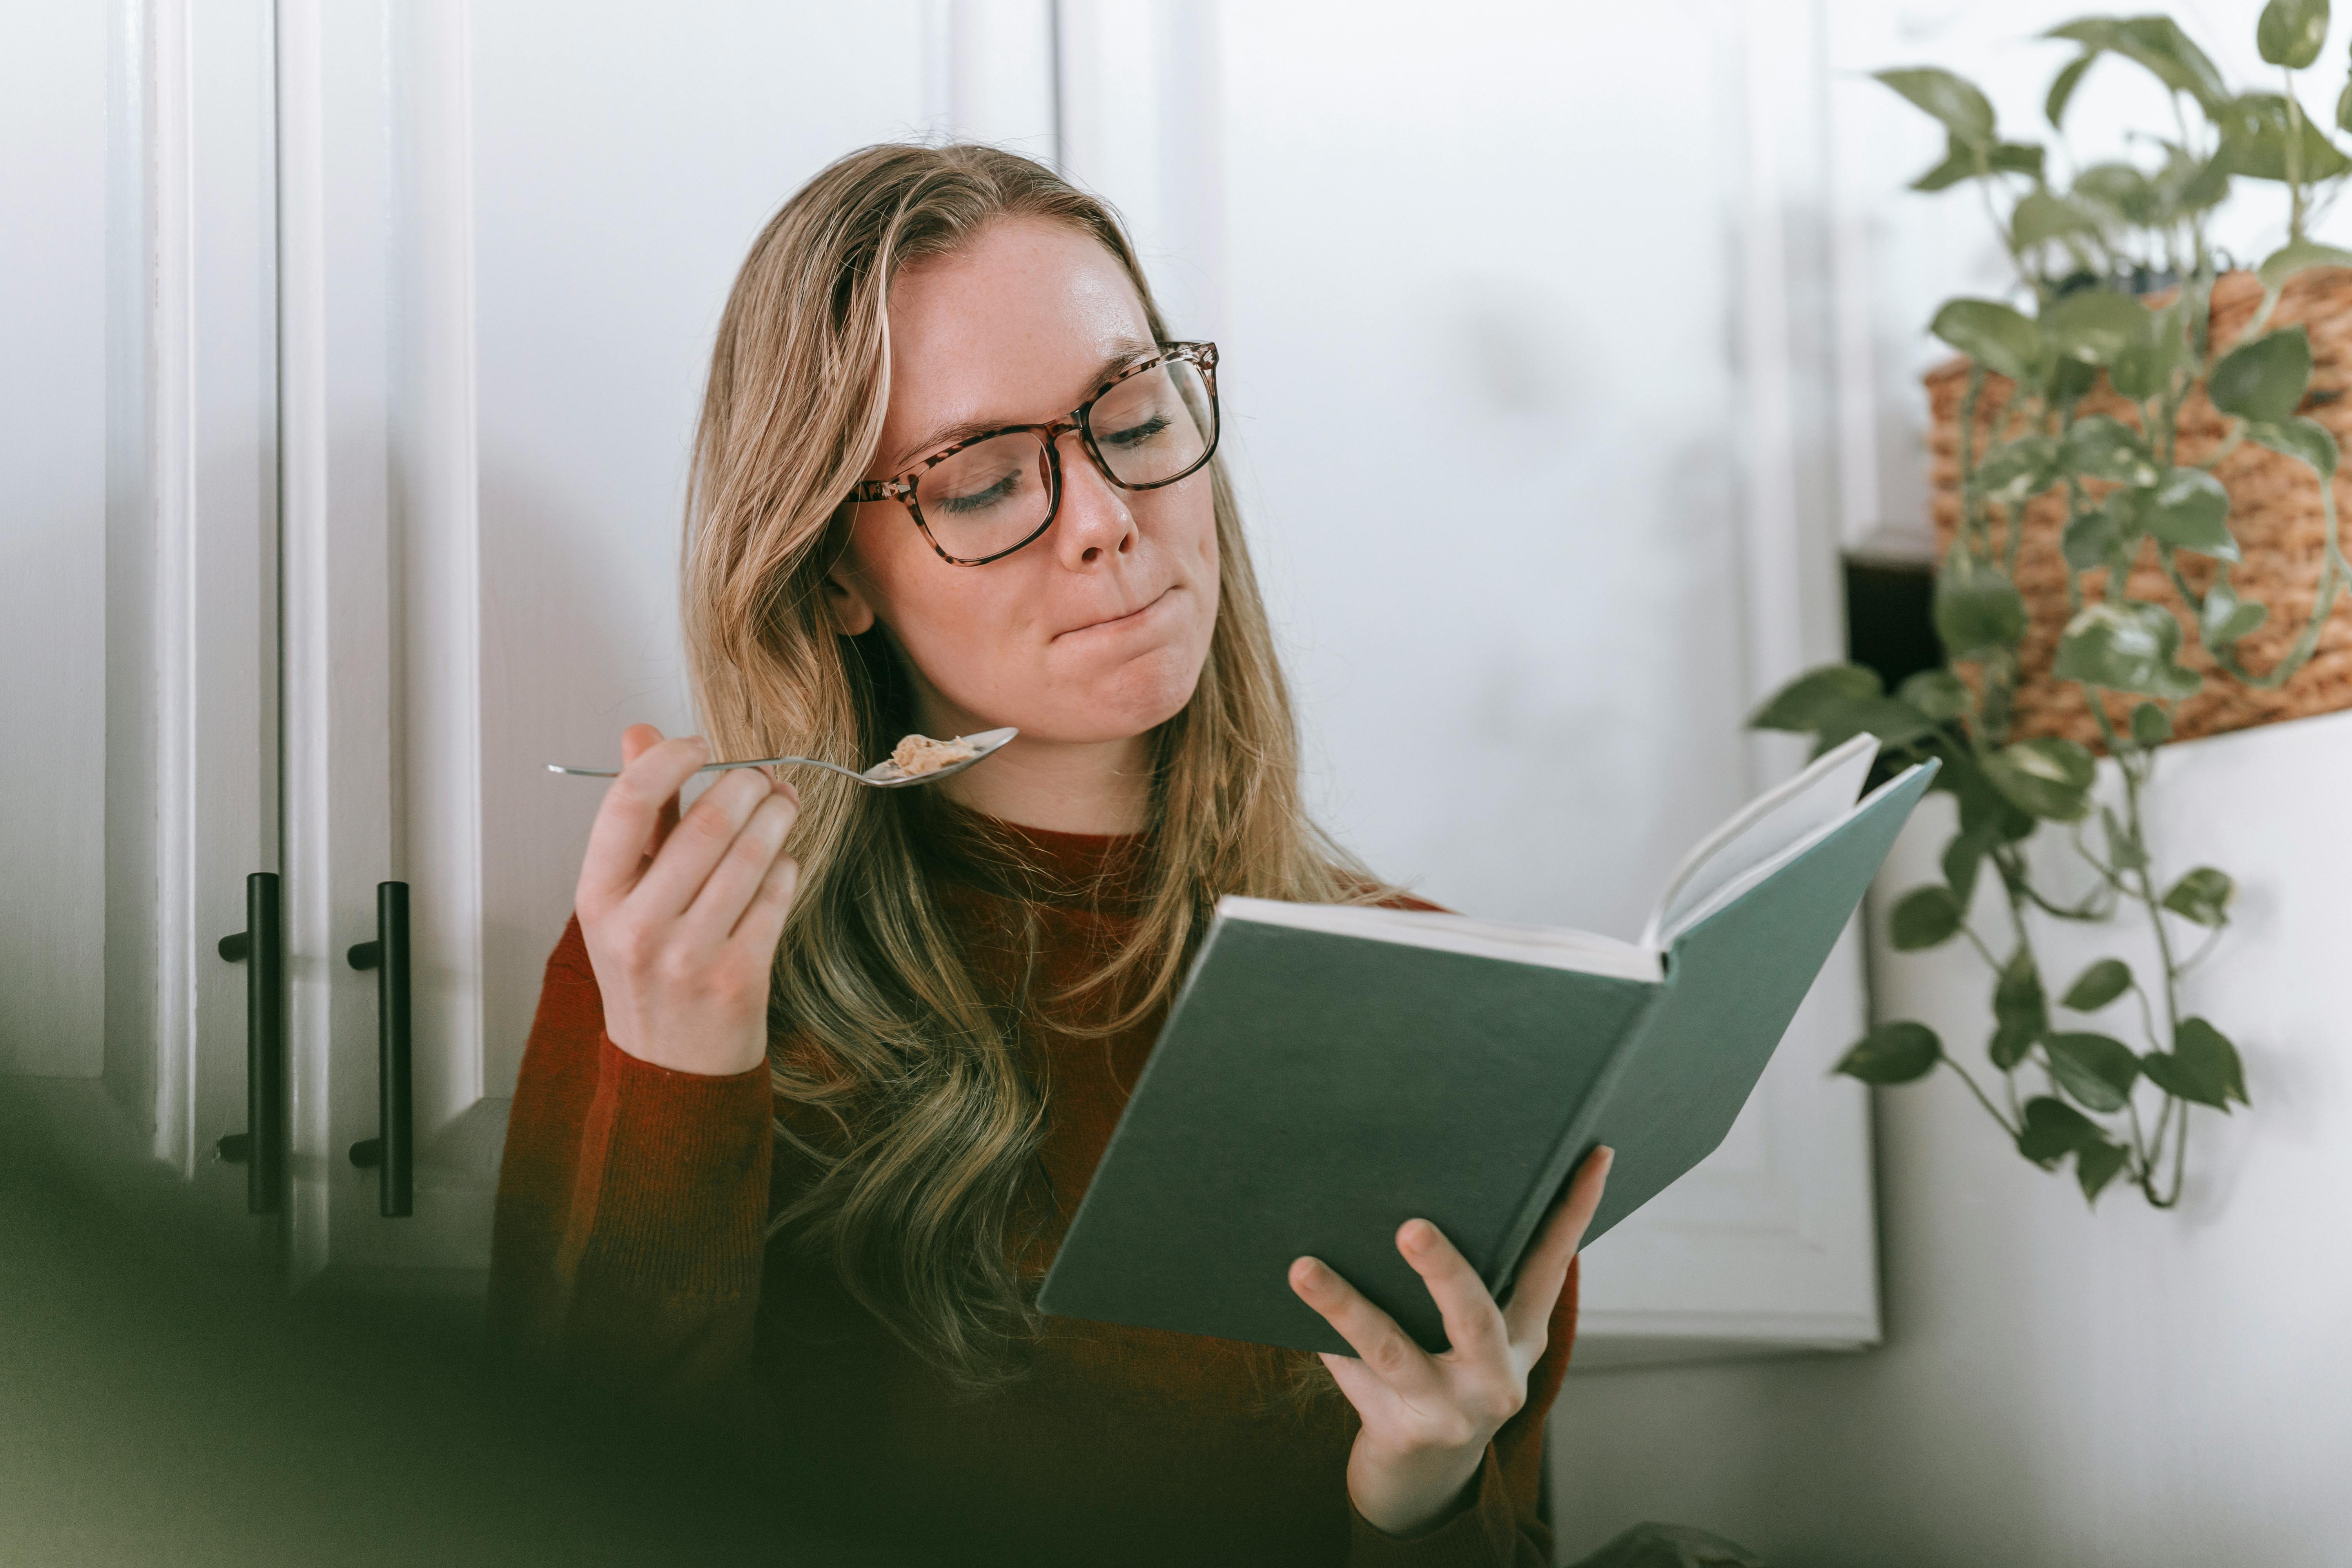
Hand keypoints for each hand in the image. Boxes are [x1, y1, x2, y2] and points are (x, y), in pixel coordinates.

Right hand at [574, 723, 801, 1075]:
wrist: (669, 1070)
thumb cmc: (647, 969)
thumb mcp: (623, 896)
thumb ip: (639, 815)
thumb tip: (639, 732)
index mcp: (598, 899)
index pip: (629, 803)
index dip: (669, 757)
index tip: (700, 743)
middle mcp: (639, 926)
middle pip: (707, 823)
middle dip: (746, 785)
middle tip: (762, 776)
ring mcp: (690, 954)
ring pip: (752, 854)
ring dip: (777, 816)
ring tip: (783, 803)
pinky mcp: (740, 976)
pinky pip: (777, 894)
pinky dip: (785, 867)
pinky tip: (779, 864)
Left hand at [1288, 1145, 1612, 1537]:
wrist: (1421, 1481)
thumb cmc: (1443, 1377)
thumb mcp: (1469, 1339)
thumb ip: (1464, 1282)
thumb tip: (1417, 1191)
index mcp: (1522, 1337)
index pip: (1553, 1266)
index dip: (1574, 1210)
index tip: (1593, 1152)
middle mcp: (1496, 1377)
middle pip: (1474, 1317)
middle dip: (1444, 1271)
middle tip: (1412, 1227)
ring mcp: (1449, 1410)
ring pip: (1392, 1350)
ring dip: (1346, 1305)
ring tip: (1304, 1269)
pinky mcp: (1399, 1432)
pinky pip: (1349, 1374)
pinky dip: (1321, 1339)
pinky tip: (1288, 1306)